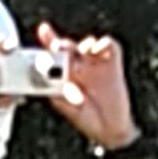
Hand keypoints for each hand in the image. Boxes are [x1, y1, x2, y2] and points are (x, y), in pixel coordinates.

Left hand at [41, 26, 137, 150]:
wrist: (111, 128)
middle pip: (69, 47)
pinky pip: (110, 46)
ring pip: (88, 44)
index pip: (53, 56)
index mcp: (64, 75)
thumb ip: (61, 97)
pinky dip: (104, 43)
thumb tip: (54, 84)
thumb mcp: (69, 111)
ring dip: (84, 45)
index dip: (48, 40)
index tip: (44, 30)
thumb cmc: (87, 119)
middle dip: (63, 44)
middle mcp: (79, 66)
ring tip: (83, 53)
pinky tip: (98, 48)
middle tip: (60, 46)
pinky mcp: (113, 65)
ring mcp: (96, 64)